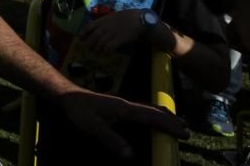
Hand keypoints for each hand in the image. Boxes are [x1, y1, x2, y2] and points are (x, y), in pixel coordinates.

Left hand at [57, 89, 186, 159]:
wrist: (66, 95)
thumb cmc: (78, 110)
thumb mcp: (92, 127)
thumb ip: (111, 140)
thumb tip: (130, 156)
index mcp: (123, 108)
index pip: (151, 116)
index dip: (168, 126)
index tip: (183, 133)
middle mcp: (126, 105)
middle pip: (154, 111)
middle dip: (170, 121)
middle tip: (186, 131)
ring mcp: (122, 105)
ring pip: (148, 109)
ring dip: (163, 117)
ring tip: (177, 124)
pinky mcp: (117, 107)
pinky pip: (141, 111)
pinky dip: (152, 115)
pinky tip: (153, 120)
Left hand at [78, 9, 145, 55]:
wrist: (138, 19)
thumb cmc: (126, 16)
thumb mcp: (112, 16)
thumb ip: (104, 21)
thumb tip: (96, 27)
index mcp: (103, 20)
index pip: (88, 26)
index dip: (83, 33)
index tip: (80, 39)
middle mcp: (105, 27)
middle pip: (93, 36)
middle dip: (89, 44)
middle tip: (88, 49)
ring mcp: (112, 33)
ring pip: (100, 43)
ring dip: (97, 49)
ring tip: (96, 54)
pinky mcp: (120, 39)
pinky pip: (110, 46)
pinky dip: (106, 51)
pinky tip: (105, 54)